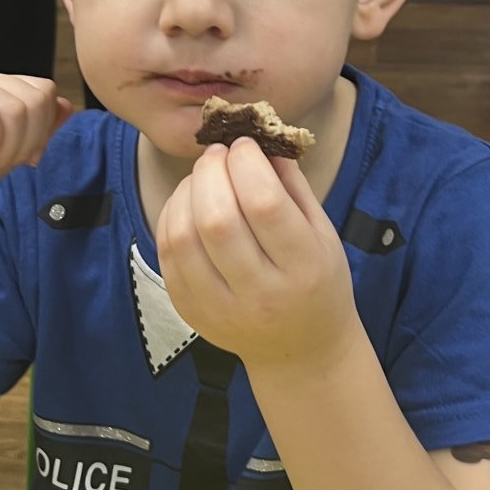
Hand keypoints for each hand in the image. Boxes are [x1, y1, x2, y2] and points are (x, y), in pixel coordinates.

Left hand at [155, 138, 357, 373]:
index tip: (245, 144)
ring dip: (186, 192)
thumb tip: (261, 138)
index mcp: (303, 268)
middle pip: (217, 220)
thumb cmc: (318, 281)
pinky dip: (170, 217)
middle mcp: (260, 294)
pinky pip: (167, 255)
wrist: (301, 351)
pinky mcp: (191, 313)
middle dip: (211, 172)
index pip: (264, 203)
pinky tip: (188, 203)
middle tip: (218, 154)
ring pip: (183, 237)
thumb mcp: (323, 233)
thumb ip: (293, 186)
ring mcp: (220, 309)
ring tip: (203, 176)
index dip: (246, 162)